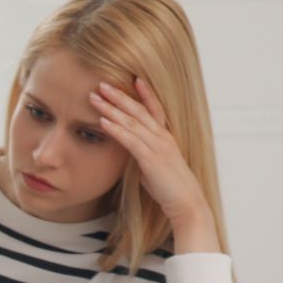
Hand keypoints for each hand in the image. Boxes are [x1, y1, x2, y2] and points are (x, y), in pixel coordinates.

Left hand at [88, 76, 217, 250]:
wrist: (186, 203)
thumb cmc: (170, 188)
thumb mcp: (155, 166)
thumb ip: (144, 154)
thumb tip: (133, 151)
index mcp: (165, 137)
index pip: (155, 110)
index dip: (145, 94)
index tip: (134, 79)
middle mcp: (162, 138)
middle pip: (138, 111)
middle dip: (119, 96)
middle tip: (102, 84)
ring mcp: (157, 147)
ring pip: (132, 122)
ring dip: (112, 109)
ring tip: (96, 97)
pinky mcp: (151, 159)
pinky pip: (130, 141)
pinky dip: (116, 129)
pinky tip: (103, 122)